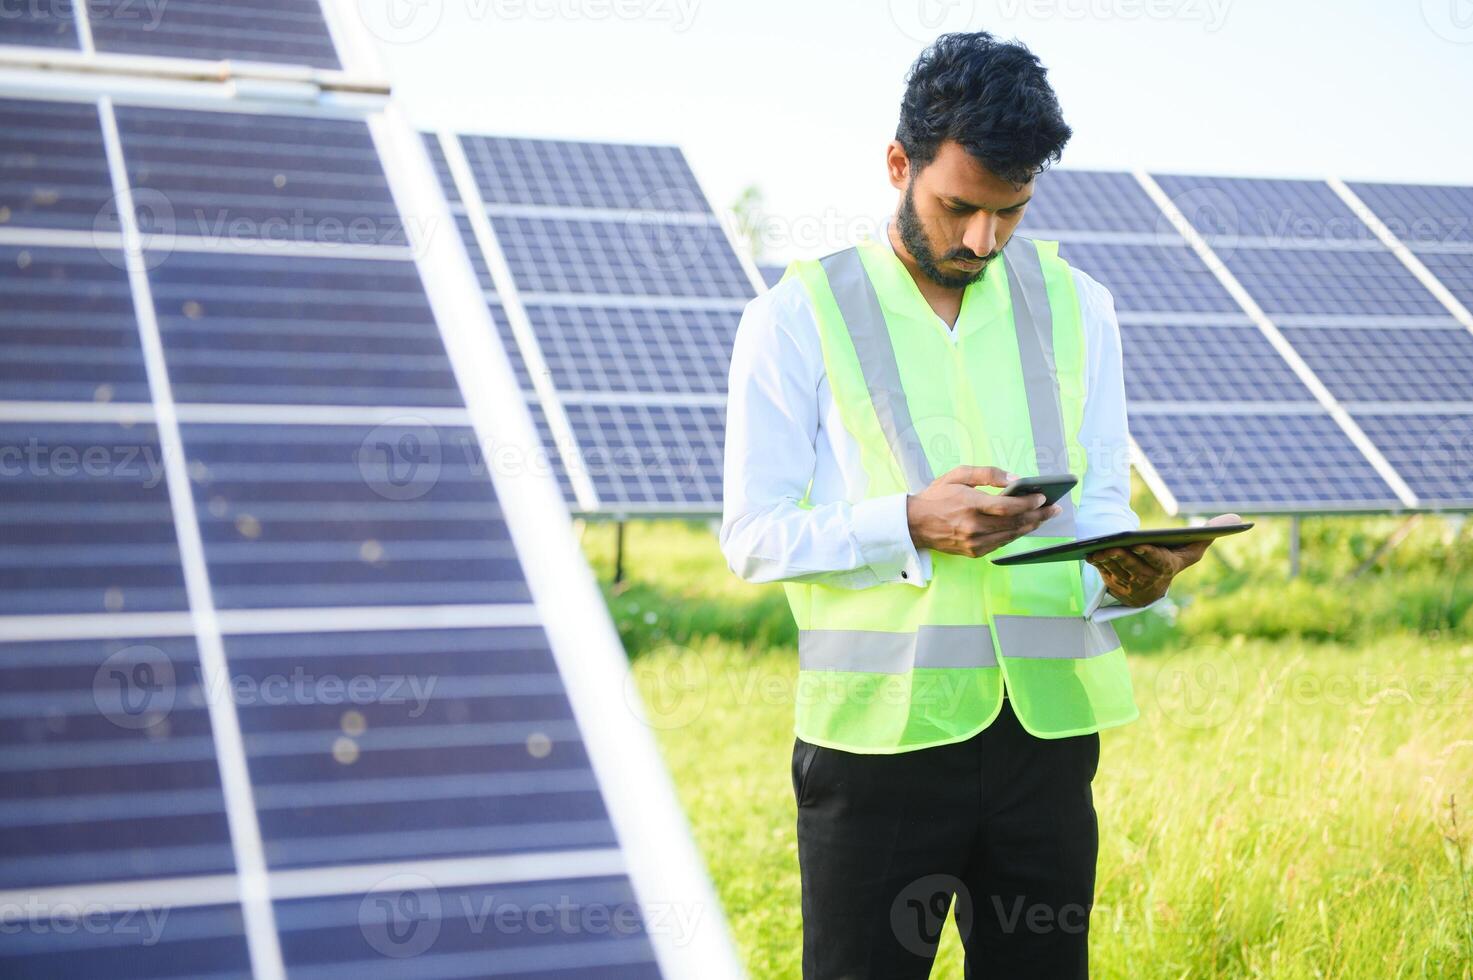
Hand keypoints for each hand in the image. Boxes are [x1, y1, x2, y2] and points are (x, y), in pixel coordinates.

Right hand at [906, 465, 1060, 558]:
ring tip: (1044, 517)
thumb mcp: (957, 475)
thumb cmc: (937, 496)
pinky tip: (1024, 526)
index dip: (1028, 503)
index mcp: (970, 505)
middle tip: (1054, 508)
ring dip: (1031, 526)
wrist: (914, 524)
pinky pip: (1002, 543)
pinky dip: (1015, 534)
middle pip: (1015, 523)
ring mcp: (974, 542)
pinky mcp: (974, 552)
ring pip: (1012, 535)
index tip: (1042, 497)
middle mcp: (974, 526)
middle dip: (1039, 515)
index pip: (1007, 507)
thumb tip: (1014, 479)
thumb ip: (987, 474)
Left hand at [1085, 513, 1240, 605]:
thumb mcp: (1192, 548)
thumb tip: (1237, 520)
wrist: (1153, 587)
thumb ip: (1210, 533)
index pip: (1159, 561)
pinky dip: (1098, 566)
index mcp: (1167, 568)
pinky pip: (1104, 576)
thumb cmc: (1174, 559)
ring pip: (1117, 572)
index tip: (1139, 543)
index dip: (1149, 553)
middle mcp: (1150, 580)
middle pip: (1134, 566)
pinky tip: (1090, 554)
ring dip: (1106, 562)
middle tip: (1111, 545)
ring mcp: (1132, 585)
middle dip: (1122, 556)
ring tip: (1097, 549)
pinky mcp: (1116, 586)